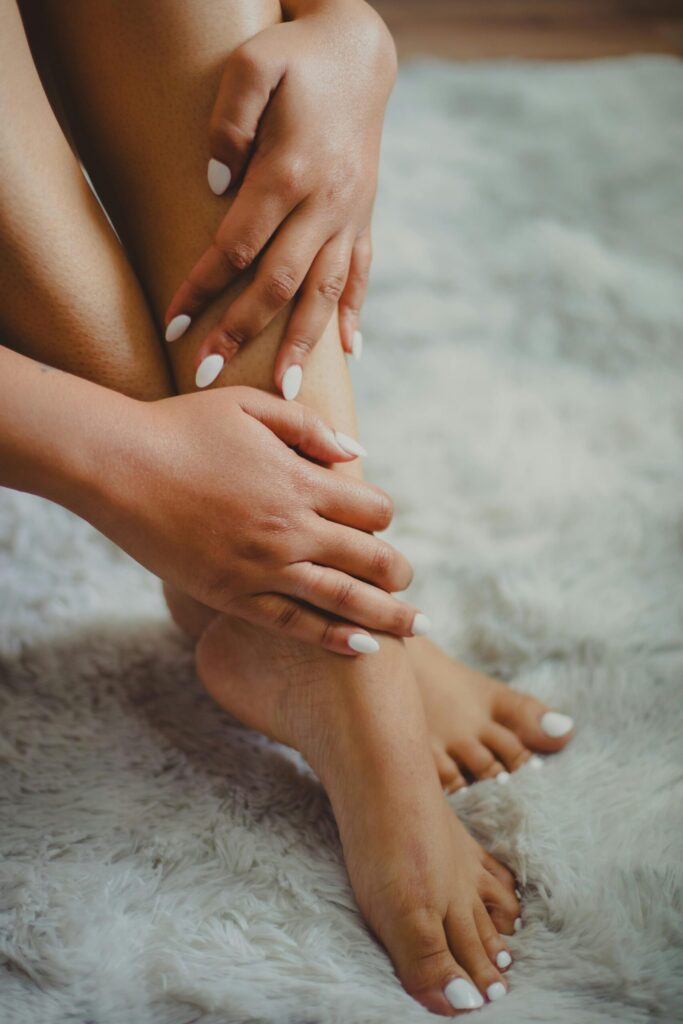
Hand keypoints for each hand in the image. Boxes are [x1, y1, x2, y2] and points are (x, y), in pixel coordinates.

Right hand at [89, 386, 423, 653]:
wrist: (116, 465)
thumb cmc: (182, 427)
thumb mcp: (250, 406)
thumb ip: (309, 427)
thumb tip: (356, 454)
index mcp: (299, 481)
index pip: (373, 510)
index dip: (382, 515)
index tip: (374, 520)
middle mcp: (290, 529)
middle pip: (371, 558)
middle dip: (398, 571)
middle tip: (408, 580)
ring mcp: (261, 568)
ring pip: (343, 599)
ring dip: (387, 615)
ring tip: (415, 628)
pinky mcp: (232, 595)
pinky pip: (294, 624)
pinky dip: (333, 638)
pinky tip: (362, 647)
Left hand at [163, 0, 396, 395]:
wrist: (361, 53)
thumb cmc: (297, 58)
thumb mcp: (253, 65)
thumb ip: (228, 122)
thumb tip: (215, 188)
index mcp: (291, 170)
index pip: (238, 245)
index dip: (204, 287)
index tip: (174, 325)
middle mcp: (326, 203)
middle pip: (281, 282)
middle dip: (243, 333)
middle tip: (209, 374)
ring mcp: (350, 215)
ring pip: (326, 291)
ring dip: (303, 343)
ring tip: (287, 392)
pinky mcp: (365, 218)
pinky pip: (362, 274)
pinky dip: (354, 313)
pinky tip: (348, 351)